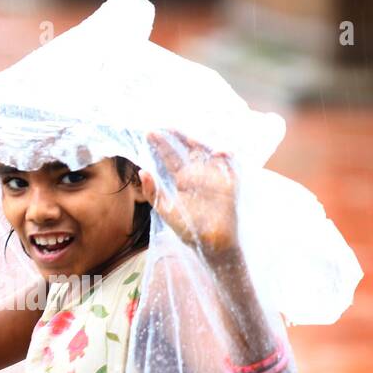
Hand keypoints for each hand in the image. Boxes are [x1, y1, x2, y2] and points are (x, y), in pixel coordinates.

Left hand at [140, 129, 240, 261]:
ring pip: (208, 152)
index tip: (149, 133)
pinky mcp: (229, 183)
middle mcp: (197, 174)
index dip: (161, 145)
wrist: (211, 245)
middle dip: (179, 137)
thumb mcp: (165, 211)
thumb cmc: (188, 229)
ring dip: (201, 143)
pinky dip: (227, 158)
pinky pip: (230, 166)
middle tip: (167, 127)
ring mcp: (213, 176)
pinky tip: (220, 152)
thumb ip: (153, 193)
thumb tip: (142, 171)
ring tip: (190, 136)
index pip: (170, 157)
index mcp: (182, 179)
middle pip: (188, 150)